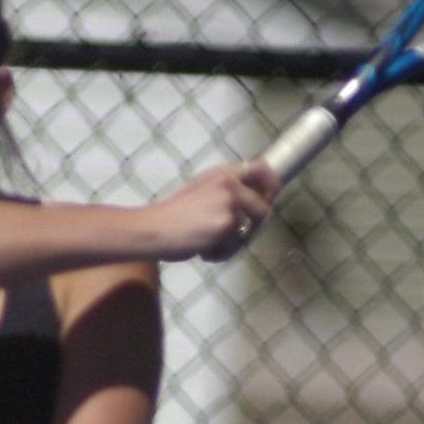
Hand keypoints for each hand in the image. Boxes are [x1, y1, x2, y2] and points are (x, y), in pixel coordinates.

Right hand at [155, 159, 279, 260]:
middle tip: (232, 239)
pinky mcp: (227, 224)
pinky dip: (220, 254)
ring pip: (248, 232)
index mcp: (222, 173)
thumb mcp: (200, 191)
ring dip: (232, 245)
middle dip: (252, 229)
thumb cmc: (171, 215)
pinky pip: (235, 246)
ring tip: (209, 245)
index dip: (271, 185)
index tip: (269, 198)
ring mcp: (229, 203)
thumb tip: (255, 199)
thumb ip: (226, 191)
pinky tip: (202, 251)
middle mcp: (229, 183)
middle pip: (263, 209)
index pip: (261, 169)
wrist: (153, 229)